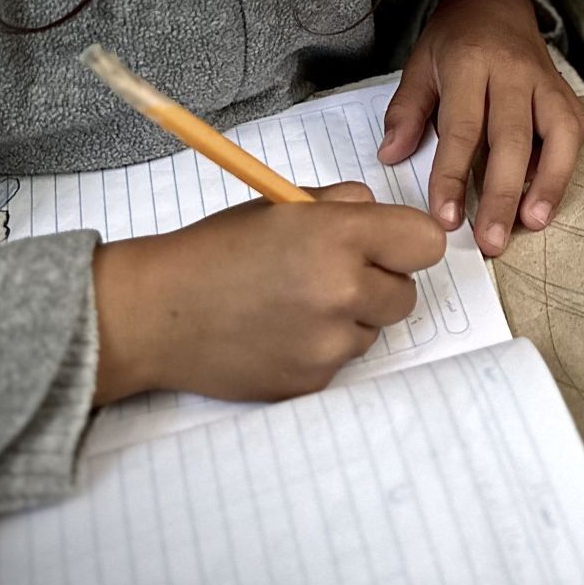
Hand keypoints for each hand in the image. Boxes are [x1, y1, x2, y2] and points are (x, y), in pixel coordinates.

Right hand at [91, 182, 445, 404]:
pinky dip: (320, 348)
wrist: (157, 312)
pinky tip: (278, 332)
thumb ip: (341, 204)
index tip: (388, 245)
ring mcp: (329, 343)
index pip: (426, 244)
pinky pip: (341, 360)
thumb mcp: (280, 205)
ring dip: (349, 318)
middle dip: (378, 283)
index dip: (407, 242)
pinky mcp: (313, 381)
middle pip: (406, 294)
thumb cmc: (216, 250)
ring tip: (293, 304)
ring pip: (374, 330)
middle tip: (330, 274)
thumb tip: (378, 211)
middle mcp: (343, 291)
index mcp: (340, 236)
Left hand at [378, 0, 583, 256]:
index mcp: (470, 64)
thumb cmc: (454, 39)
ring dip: (548, 184)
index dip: (453, 176)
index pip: (463, 128)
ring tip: (531, 224)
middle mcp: (514, 72)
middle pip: (511, 139)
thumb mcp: (419, 63)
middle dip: (501, 194)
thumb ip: (406, 110)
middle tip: (491, 240)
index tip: (446, 218)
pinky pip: (572, 132)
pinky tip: (546, 199)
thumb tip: (391, 155)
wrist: (495, 0)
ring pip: (557, 135)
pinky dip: (563, 168)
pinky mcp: (566, 93)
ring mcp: (546, 82)